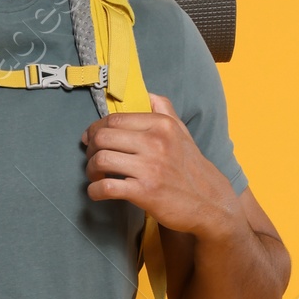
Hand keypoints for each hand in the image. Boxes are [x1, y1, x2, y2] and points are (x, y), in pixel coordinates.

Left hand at [81, 92, 240, 242]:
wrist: (209, 203)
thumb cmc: (190, 168)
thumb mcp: (182, 133)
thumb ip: (165, 111)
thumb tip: (148, 95)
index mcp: (162, 125)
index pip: (114, 119)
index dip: (95, 129)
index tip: (90, 140)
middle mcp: (156, 142)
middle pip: (102, 137)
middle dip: (89, 149)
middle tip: (92, 159)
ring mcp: (150, 168)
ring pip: (101, 160)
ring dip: (90, 170)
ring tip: (95, 176)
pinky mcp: (145, 192)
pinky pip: (107, 187)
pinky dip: (94, 191)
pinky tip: (97, 193)